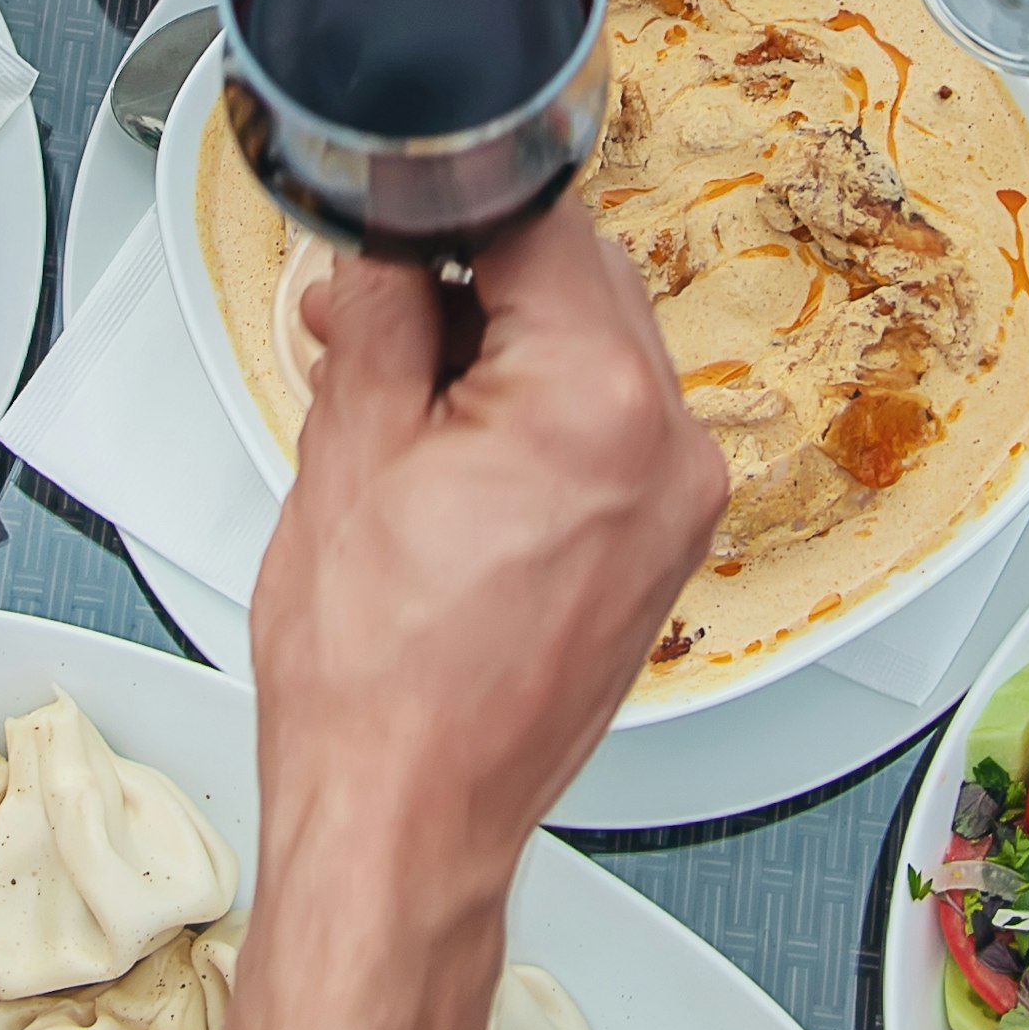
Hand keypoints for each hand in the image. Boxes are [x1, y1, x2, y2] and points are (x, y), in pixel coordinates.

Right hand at [225, 203, 723, 1029]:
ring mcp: (679, 503)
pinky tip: (452, 451)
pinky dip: (539, 413)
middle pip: (581, 277)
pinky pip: (612, 426)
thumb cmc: (376, 680)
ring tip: (398, 402)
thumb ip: (378, 312)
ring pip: (598, 348)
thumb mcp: (348, 448)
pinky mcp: (665, 543)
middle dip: (473, 279)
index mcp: (595, 402)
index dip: (443, 213)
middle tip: (372, 318)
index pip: (537, 224)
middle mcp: (667, 446)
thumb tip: (382, 243)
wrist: (404, 816)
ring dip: (506, 346)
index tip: (391, 226)